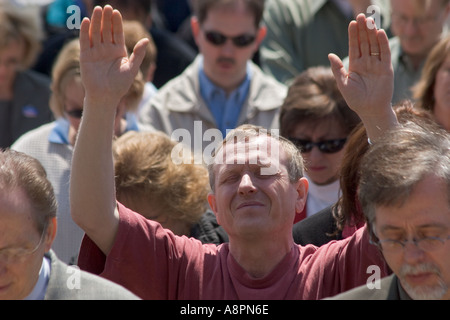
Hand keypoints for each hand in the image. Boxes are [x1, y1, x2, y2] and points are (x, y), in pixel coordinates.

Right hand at [79, 5, 148, 107]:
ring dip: (95, 21)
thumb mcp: (132, 69)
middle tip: (106, 7)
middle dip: (106, 19)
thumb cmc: (120, 85)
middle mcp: (106, 49)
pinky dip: (85, 31)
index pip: (117, 33)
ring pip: (95, 33)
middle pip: (106, 30)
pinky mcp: (85, 56)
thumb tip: (146, 40)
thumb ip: (138, 54)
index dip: (116, 23)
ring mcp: (95, 52)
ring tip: (97, 10)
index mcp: (118, 51)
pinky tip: (86, 21)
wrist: (106, 96)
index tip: (116, 12)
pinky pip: (85, 41)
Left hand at [329, 14, 397, 139]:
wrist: (370, 110)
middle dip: (363, 30)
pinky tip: (380, 33)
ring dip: (372, 33)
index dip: (353, 35)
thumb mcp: (343, 84)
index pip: (354, 46)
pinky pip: (385, 53)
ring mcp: (377, 64)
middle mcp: (366, 62)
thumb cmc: (355, 100)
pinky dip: (382, 43)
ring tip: (370, 21)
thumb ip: (338, 69)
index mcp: (355, 65)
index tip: (352, 22)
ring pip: (374, 45)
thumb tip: (330, 54)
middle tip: (361, 16)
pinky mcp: (386, 69)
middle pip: (365, 42)